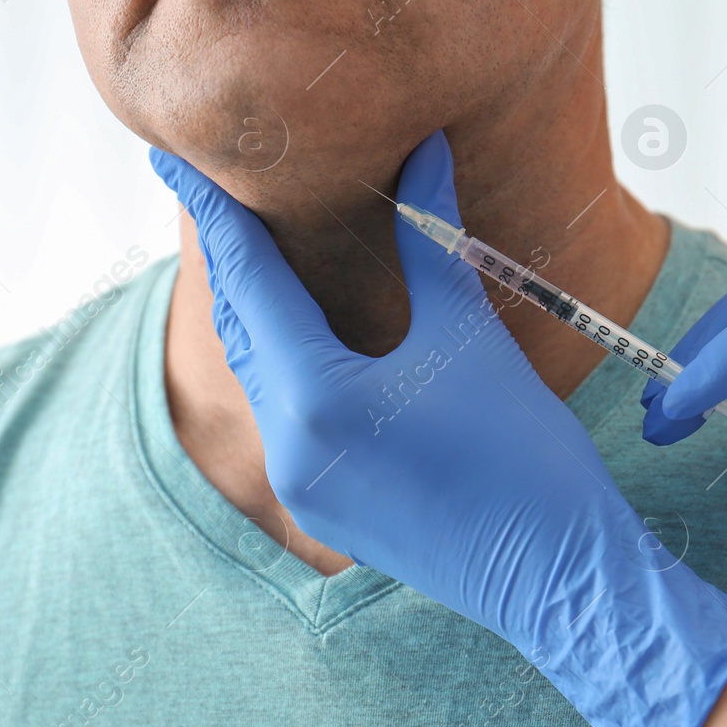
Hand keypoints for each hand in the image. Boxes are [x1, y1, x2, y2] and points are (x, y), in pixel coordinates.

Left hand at [150, 130, 726, 726]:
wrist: (557, 577)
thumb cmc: (523, 452)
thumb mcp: (468, 333)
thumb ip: (430, 237)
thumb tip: (422, 149)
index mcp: (315, 396)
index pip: (247, 280)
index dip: (212, 213)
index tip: (169, 160)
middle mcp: (288, 446)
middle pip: (241, 329)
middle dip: (228, 261)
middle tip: (214, 196)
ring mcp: (300, 487)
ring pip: (259, 378)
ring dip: (256, 315)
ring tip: (256, 255)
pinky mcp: (323, 509)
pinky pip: (285, 420)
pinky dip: (285, 366)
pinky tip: (307, 337)